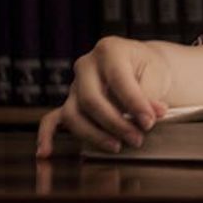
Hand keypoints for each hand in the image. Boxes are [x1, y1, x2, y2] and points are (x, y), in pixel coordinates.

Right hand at [35, 36, 171, 158]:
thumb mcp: (156, 73)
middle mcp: (86, 65)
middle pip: (92, 100)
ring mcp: (74, 85)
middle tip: (137, 138)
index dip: (134, 104)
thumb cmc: (149, 68)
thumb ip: (150, 94)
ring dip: (95, 135)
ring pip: (74, 114)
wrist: (141, 65)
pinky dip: (47, 136)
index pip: (118, 80)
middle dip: (115, 123)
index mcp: (109, 50)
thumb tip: (147, 117)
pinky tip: (45, 152)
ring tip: (117, 146)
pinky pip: (52, 119)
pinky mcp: (70, 102)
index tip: (150, 122)